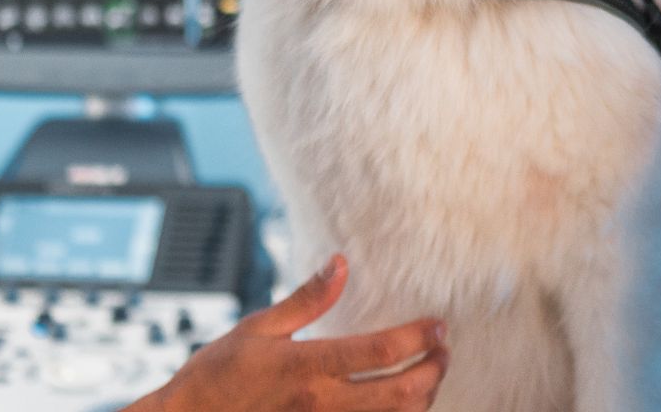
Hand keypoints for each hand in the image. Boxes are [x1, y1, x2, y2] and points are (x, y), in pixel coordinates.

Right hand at [135, 255, 447, 411]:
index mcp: (306, 366)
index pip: (380, 352)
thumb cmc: (216, 375)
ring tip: (430, 374)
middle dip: (433, 371)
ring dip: (423, 398)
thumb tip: (339, 263)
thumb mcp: (257, 329)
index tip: (439, 325)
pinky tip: (402, 402)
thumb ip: (306, 299)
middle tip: (444, 351)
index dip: (418, 337)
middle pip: (401, 393)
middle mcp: (322, 403)